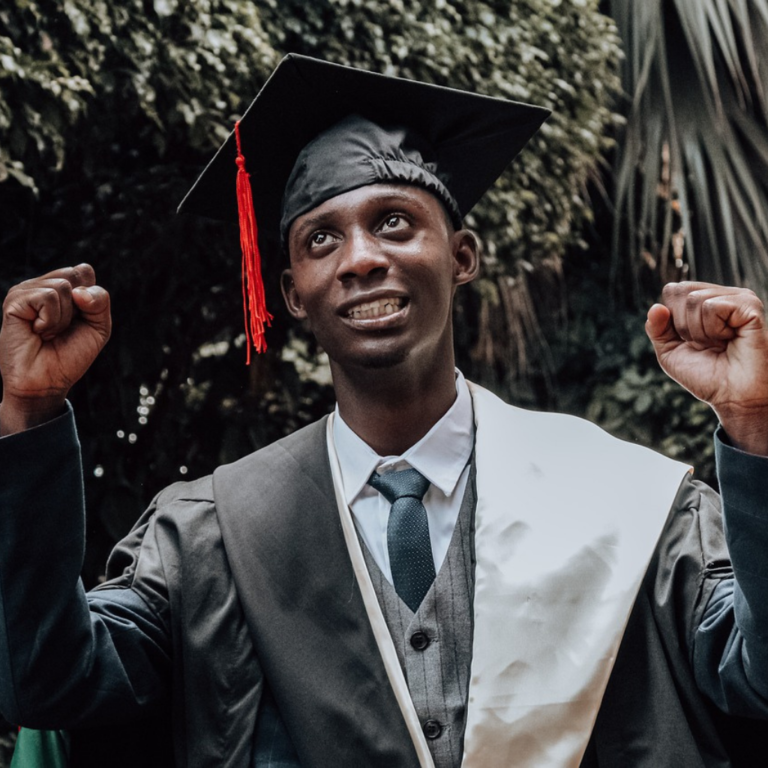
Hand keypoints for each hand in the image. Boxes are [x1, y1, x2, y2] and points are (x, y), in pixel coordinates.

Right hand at [0, 264, 110, 434]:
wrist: (47, 381)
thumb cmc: (71, 354)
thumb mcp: (99, 328)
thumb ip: (100, 302)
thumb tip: (79, 291)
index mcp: (61, 287)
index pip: (84, 271)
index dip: (91, 298)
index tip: (79, 320)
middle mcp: (42, 285)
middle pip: (76, 274)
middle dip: (80, 307)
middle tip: (63, 327)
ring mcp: (26, 291)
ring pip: (63, 287)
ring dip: (63, 318)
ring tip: (48, 333)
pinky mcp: (14, 301)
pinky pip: (48, 297)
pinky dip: (51, 320)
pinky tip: (38, 332)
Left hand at [646, 281, 767, 454]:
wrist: (732, 396)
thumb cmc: (705, 375)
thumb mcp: (669, 352)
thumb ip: (656, 329)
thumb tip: (656, 307)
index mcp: (704, 301)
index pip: (672, 290)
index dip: (671, 319)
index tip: (690, 340)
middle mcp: (721, 295)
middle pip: (680, 291)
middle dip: (683, 325)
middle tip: (706, 344)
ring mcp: (738, 298)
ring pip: (694, 299)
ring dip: (700, 331)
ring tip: (720, 344)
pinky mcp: (750, 306)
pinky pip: (713, 307)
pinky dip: (714, 330)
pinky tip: (731, 339)